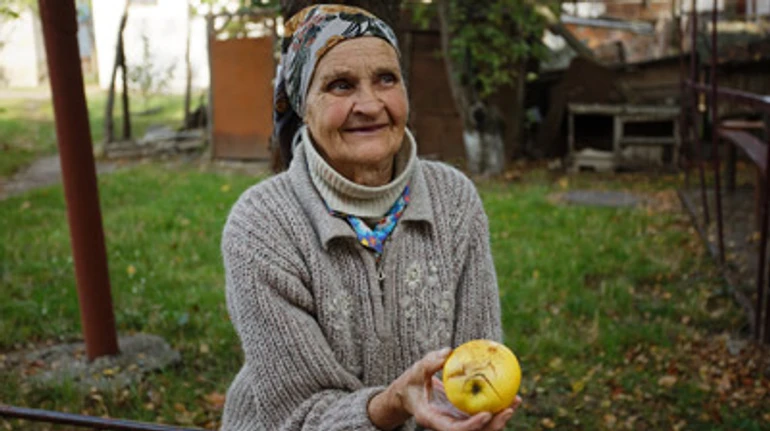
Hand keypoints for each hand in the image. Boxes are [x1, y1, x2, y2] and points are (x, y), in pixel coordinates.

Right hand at [368, 348, 520, 430]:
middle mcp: (446, 425)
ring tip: (516, 400)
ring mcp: (456, 423)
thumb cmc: (411, 382)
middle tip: (509, 407)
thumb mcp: (416, 371)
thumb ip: (430, 363)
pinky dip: (497, 408)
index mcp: (432, 419)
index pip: (454, 429)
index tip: (487, 413)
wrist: (407, 395)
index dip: (473, 426)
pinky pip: (483, 416)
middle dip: (494, 425)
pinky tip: (511, 395)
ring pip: (482, 428)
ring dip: (501, 417)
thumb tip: (448, 351)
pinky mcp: (463, 418)